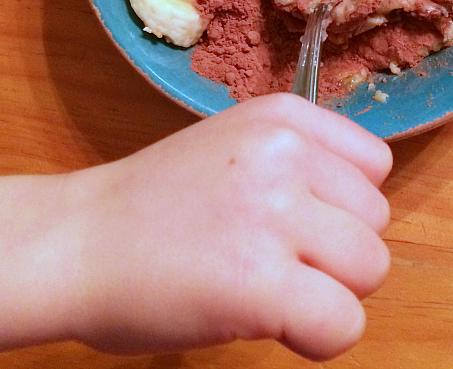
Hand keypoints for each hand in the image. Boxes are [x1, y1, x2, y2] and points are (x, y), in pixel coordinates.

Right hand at [66, 93, 391, 359]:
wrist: (76, 242)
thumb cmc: (154, 203)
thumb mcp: (233, 144)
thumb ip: (299, 160)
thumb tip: (361, 207)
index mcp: (282, 116)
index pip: (376, 164)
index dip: (345, 204)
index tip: (303, 222)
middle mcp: (284, 153)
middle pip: (376, 220)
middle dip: (337, 251)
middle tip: (276, 260)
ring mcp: (272, 214)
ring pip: (371, 269)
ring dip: (329, 292)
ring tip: (269, 287)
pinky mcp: (260, 284)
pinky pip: (343, 323)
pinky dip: (317, 337)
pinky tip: (268, 322)